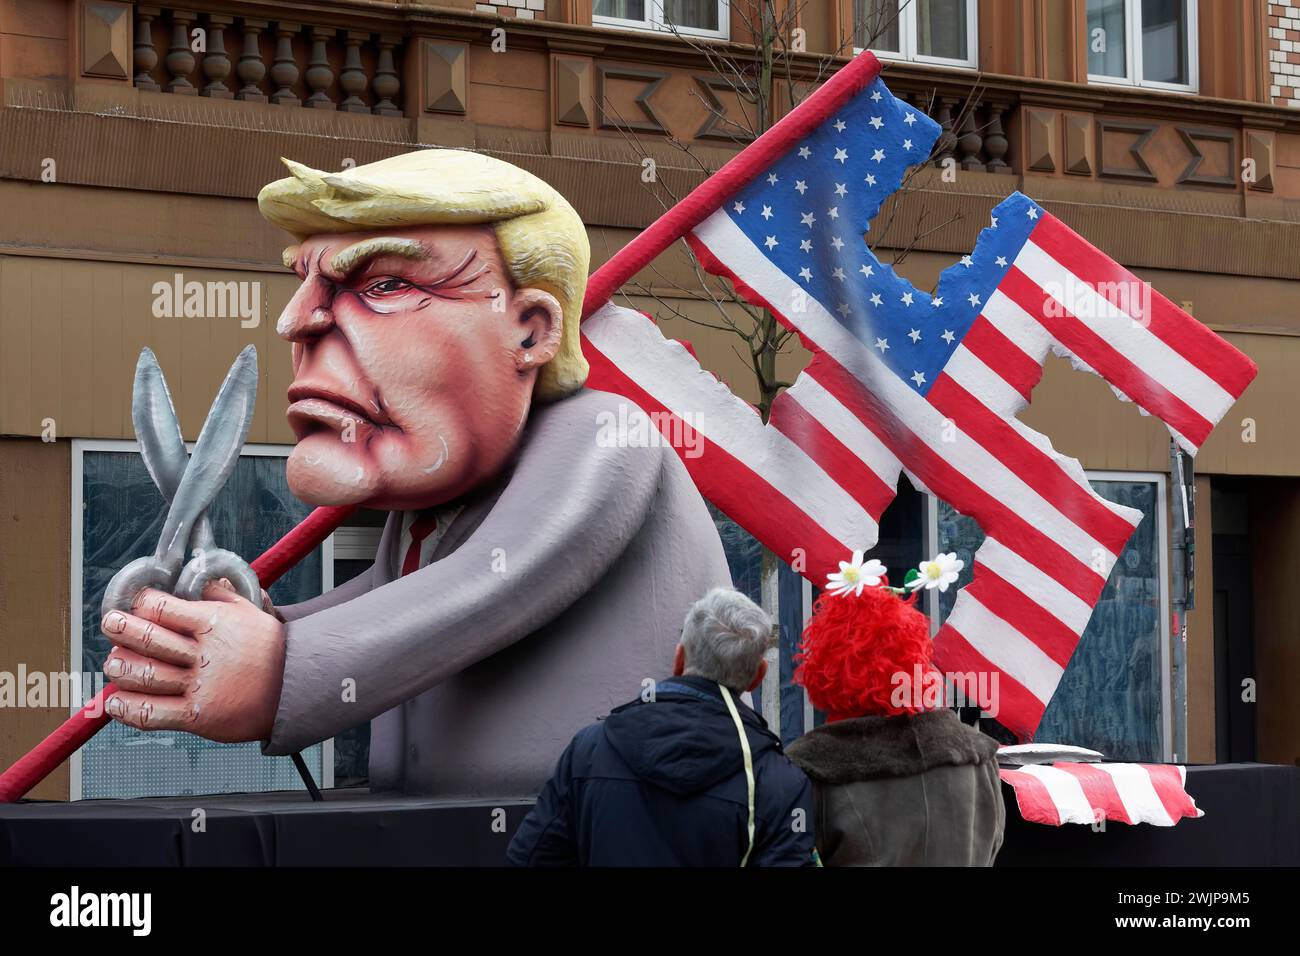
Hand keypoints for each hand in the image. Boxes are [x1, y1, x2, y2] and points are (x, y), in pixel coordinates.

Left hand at [101, 580, 285, 742]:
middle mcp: (204, 654)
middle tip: (110, 624)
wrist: (295, 689)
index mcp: (213, 623)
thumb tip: (202, 578)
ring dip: (120, 668)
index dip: (140, 604)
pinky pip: (151, 714)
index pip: (162, 608)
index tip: (132, 603)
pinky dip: (127, 708)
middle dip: (120, 629)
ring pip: (144, 676)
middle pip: (147, 639)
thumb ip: (222, 595)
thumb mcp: (252, 611)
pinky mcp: (197, 717)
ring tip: (114, 663)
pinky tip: (117, 701)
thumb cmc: (272, 650)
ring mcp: (199, 687)